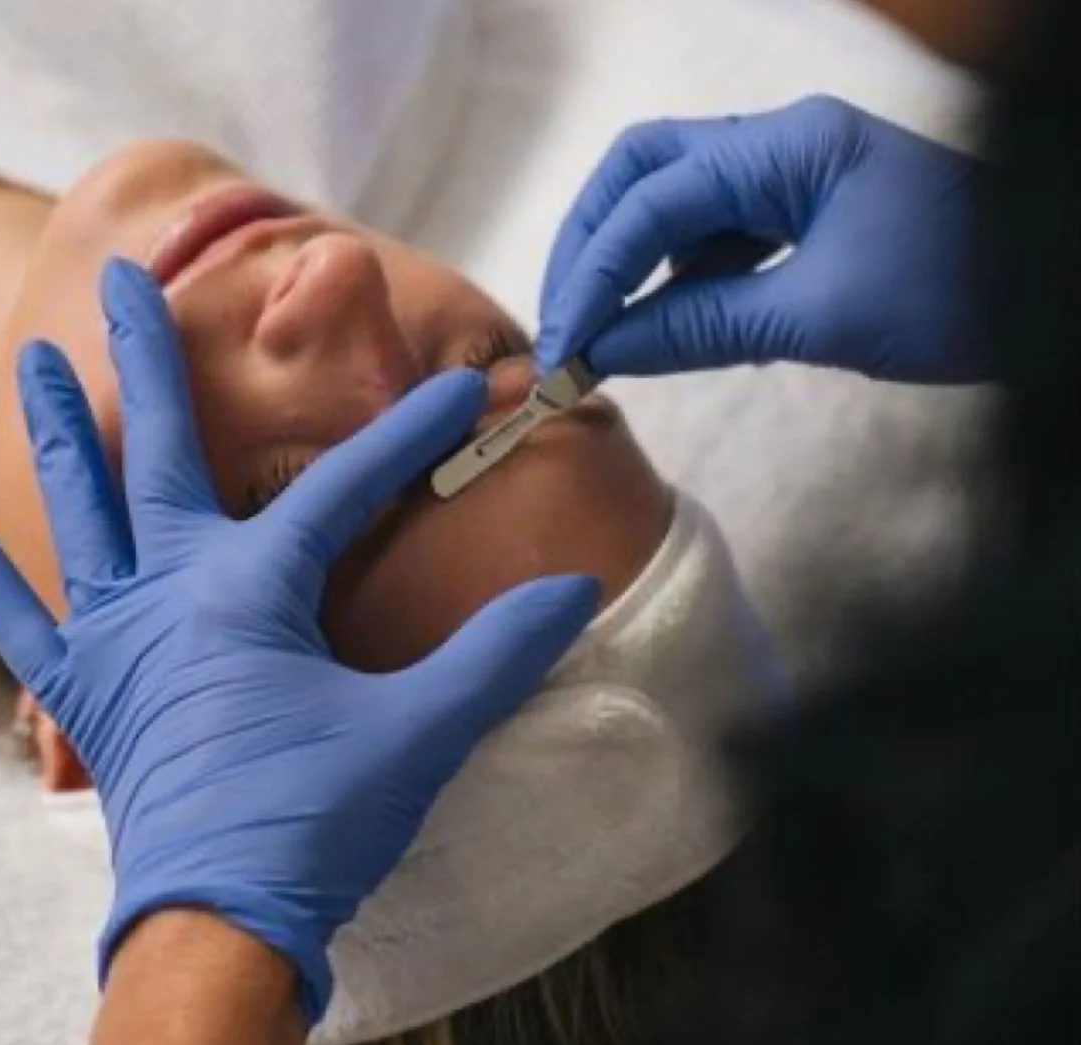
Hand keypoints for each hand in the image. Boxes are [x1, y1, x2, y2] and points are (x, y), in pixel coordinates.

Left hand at [0, 259, 597, 1022]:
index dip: (409, 432)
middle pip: (158, 453)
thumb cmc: (315, 821)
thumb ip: (496, 653)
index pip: (344, 486)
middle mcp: (168, 594)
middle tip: (122, 278)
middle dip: (149, 359)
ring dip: (58, 436)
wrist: (220, 928)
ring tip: (34, 361)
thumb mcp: (420, 732)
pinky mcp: (89, 698)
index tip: (460, 386)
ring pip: (80, 515)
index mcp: (250, 590)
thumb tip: (572, 592)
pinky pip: (28, 628)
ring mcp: (116, 643)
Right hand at [537, 96, 986, 384]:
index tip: (563, 348)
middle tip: (561, 322)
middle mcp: (778, 148)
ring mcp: (788, 180)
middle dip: (590, 245)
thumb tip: (602, 349)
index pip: (654, 200)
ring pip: (673, 207)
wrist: (1045, 296)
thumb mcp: (819, 317)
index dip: (595, 275)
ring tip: (595, 333)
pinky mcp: (799, 221)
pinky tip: (655, 326)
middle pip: (645, 174)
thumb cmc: (955, 296)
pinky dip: (672, 285)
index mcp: (789, 147)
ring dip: (625, 265)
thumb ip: (700, 327)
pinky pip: (712, 243)